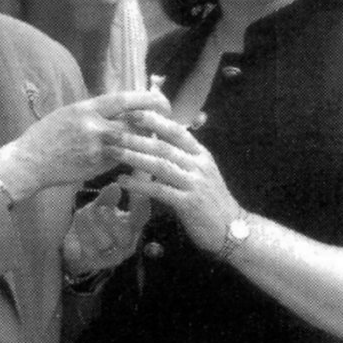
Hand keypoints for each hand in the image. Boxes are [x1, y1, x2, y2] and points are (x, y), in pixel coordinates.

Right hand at [0, 91, 170, 201]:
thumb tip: (121, 107)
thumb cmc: (47, 134)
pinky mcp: (97, 168)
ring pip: (132, 143)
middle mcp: (94, 127)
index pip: (124, 99)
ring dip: (145, 141)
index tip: (161, 99)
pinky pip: (121, 160)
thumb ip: (95, 111)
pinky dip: (130, 157)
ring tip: (155, 139)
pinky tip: (137, 157)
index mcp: (86, 109)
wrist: (30, 162)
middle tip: (166, 122)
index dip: (147, 98)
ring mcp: (96, 149)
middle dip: (153, 122)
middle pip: (134, 122)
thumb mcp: (69, 113)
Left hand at [63, 182, 148, 275]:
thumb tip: (114, 186)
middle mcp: (125, 245)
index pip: (142, 219)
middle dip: (113, 223)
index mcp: (133, 229)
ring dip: (93, 224)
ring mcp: (109, 257)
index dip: (141, 206)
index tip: (134, 192)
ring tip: (85, 210)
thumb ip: (108, 197)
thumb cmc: (96, 222)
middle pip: (124, 238)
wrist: (78, 246)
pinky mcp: (93, 261)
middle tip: (102, 209)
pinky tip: (79, 216)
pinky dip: (83, 231)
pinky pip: (88, 248)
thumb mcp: (102, 206)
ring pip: (104, 243)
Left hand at [117, 112, 239, 253]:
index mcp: (200, 153)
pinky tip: (122, 180)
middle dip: (135, 137)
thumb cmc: (210, 199)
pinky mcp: (189, 204)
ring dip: (133, 157)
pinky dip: (139, 184)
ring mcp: (194, 184)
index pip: (176, 130)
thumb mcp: (200, 171)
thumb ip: (181, 155)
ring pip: (160, 165)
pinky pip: (160, 190)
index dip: (153, 120)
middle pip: (163, 146)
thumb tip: (155, 139)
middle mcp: (198, 165)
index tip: (131, 112)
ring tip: (112, 152)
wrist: (232, 230)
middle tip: (110, 132)